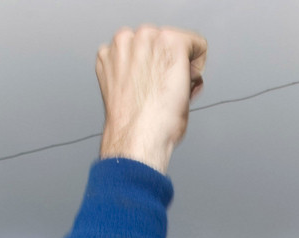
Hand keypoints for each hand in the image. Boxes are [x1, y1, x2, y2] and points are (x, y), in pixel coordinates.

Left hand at [96, 25, 207, 173]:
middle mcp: (144, 36)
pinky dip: (125, 67)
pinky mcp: (105, 57)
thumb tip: (178, 67)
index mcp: (170, 40)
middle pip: (164, 40)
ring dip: (145, 60)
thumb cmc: (161, 123)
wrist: (136, 139)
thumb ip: (185, 69)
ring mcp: (121, 45)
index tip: (188, 77)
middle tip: (167, 86)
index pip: (193, 42)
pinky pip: (119, 54)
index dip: (194, 64)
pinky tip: (131, 86)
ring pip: (140, 44)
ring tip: (148, 87)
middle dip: (167, 60)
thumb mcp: (190, 91)